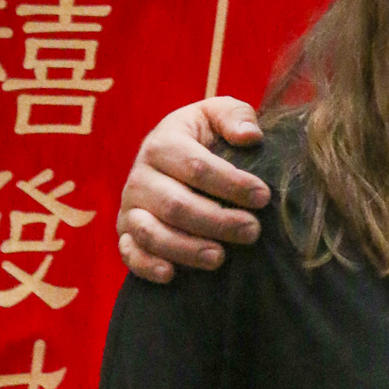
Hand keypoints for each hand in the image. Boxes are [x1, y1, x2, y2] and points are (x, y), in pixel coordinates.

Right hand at [116, 97, 270, 282]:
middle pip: (176, 205)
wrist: (170, 155)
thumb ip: (236, 116)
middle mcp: (139, 176)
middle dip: (217, 222)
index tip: (263, 197)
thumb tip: (250, 136)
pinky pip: (129, 253)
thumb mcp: (218, 113)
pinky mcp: (124, 232)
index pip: (197, 167)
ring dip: (187, 248)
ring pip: (151, 233)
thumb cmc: (203, 135)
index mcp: (162, 142)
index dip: (232, 184)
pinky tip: (172, 274)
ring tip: (220, 257)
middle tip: (252, 231)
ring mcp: (129, 207)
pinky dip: (147, 266)